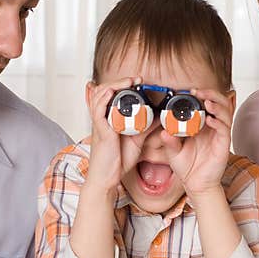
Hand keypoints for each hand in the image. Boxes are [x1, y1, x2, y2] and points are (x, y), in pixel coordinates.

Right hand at [85, 76, 142, 193]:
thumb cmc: (117, 161)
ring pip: (99, 95)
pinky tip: (113, 92)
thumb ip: (146, 127)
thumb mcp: (137, 140)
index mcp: (109, 118)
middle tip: (137, 79)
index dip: (121, 84)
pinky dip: (105, 98)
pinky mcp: (100, 131)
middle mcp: (102, 118)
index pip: (109, 94)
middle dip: (120, 81)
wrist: (108, 179)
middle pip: (103, 90)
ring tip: (130, 81)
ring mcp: (99, 123)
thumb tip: (160, 116)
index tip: (138, 81)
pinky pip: (98, 109)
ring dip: (115, 84)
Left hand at [160, 89, 233, 197]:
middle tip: (200, 92)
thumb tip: (164, 132)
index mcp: (201, 125)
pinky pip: (225, 130)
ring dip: (217, 105)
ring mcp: (219, 135)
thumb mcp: (173, 152)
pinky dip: (218, 123)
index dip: (202, 94)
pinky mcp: (224, 145)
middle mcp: (213, 127)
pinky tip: (210, 120)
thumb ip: (169, 142)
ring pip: (226, 113)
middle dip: (212, 94)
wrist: (195, 185)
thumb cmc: (187, 167)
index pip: (207, 103)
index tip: (191, 90)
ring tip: (207, 102)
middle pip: (220, 103)